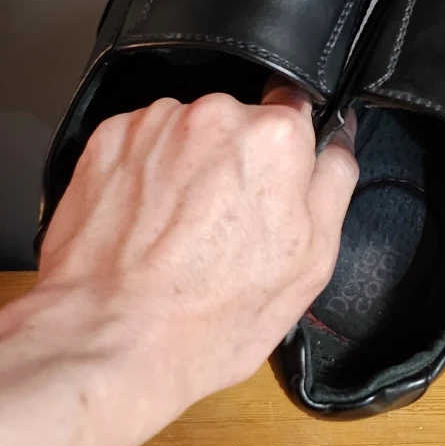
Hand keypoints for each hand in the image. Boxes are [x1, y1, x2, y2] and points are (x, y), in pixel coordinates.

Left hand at [35, 77, 357, 441]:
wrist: (110, 340)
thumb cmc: (211, 316)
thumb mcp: (311, 263)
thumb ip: (333, 183)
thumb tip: (337, 139)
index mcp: (274, 137)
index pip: (295, 106)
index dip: (287, 149)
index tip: (272, 183)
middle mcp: (214, 114)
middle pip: (237, 122)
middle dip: (234, 160)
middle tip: (223, 224)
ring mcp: (154, 125)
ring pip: (186, 131)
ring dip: (187, 165)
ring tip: (176, 232)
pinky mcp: (106, 140)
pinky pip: (140, 143)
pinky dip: (144, 173)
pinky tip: (143, 224)